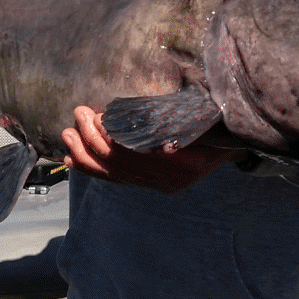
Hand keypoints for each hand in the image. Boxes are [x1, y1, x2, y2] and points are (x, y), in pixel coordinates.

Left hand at [61, 106, 244, 193]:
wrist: (230, 148)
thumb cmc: (221, 130)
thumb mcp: (213, 128)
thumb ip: (193, 132)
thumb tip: (165, 147)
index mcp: (185, 169)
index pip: (142, 160)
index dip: (118, 142)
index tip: (100, 119)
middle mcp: (166, 181)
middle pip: (123, 165)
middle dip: (95, 140)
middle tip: (79, 114)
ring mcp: (155, 183)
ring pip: (113, 174)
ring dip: (86, 154)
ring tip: (68, 132)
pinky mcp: (145, 182)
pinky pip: (113, 178)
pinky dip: (89, 168)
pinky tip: (69, 157)